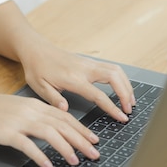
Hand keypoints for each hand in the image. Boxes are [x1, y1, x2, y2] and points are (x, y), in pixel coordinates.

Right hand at [0, 93, 99, 166]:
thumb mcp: (19, 108)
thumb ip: (36, 115)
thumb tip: (54, 127)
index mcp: (35, 105)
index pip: (65, 116)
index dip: (82, 129)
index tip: (94, 139)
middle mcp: (31, 112)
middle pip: (63, 125)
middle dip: (82, 140)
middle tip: (94, 153)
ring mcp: (20, 122)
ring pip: (51, 134)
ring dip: (66, 148)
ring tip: (76, 161)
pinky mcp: (8, 133)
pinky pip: (28, 145)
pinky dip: (40, 155)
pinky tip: (48, 165)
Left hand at [20, 41, 135, 121]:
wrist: (36, 49)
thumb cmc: (37, 69)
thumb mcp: (39, 87)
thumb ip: (54, 99)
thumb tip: (65, 110)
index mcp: (73, 78)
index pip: (98, 94)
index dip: (112, 107)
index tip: (122, 117)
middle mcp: (84, 68)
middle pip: (115, 78)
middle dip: (126, 94)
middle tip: (129, 109)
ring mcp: (88, 63)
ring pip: (116, 70)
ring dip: (126, 85)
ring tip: (130, 100)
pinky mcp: (89, 61)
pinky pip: (111, 67)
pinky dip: (121, 78)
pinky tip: (122, 88)